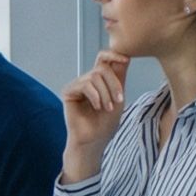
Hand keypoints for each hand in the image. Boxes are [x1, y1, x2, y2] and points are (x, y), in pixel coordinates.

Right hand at [60, 51, 130, 177]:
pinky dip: (95, 96)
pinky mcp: (68, 91)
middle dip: (114, 83)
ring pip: (95, 76)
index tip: (126, 59)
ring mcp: (77, 85)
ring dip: (106, 92)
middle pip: (102, 67)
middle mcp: (87, 80)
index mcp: (100, 80)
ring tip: (108, 108)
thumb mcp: (118, 96)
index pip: (104, 58)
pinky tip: (97, 107)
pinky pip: (85, 84)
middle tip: (119, 100)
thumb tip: (125, 55)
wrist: (94, 141)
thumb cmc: (106, 123)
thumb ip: (119, 76)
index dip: (114, 54)